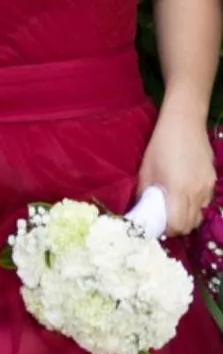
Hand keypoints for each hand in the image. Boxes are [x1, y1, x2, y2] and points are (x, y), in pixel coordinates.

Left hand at [137, 108, 217, 234]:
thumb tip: (141, 212)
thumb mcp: (146, 172)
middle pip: (191, 224)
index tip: (157, 227)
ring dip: (187, 217)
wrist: (184, 122)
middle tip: (164, 221)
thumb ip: (144, 195)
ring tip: (174, 208)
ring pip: (200, 214)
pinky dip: (195, 205)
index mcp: (178, 190)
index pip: (178, 224)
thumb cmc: (160, 145)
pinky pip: (205, 201)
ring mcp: (207, 185)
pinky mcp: (212, 179)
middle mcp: (197, 191)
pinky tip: (184, 196)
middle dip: (177, 227)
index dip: (167, 230)